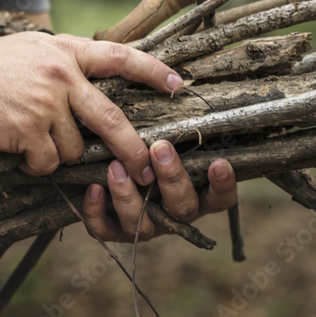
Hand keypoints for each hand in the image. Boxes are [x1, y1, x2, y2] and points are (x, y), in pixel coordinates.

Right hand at [0, 32, 181, 178]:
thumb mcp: (31, 49)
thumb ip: (64, 63)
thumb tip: (95, 81)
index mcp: (66, 51)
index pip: (120, 57)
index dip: (152, 71)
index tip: (178, 84)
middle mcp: (61, 75)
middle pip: (111, 119)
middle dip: (131, 150)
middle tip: (144, 172)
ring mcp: (45, 103)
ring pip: (74, 149)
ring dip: (57, 155)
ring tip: (31, 140)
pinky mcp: (27, 129)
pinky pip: (47, 163)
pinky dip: (36, 165)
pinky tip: (17, 151)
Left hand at [82, 139, 237, 241]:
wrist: (93, 166)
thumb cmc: (139, 143)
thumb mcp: (159, 133)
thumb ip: (174, 125)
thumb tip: (181, 85)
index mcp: (194, 194)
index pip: (220, 198)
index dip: (223, 185)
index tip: (219, 162)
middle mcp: (172, 214)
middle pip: (182, 208)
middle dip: (172, 178)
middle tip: (160, 148)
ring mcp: (143, 225)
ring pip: (143, 223)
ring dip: (129, 196)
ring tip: (115, 167)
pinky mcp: (112, 231)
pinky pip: (105, 230)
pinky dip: (97, 211)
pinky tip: (93, 187)